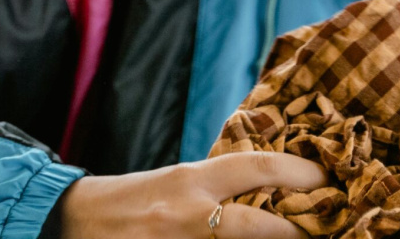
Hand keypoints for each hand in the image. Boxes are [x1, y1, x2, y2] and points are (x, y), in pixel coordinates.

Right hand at [60, 152, 327, 238]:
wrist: (74, 221)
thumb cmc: (133, 198)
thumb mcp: (179, 179)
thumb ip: (220, 184)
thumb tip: (273, 188)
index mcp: (193, 180)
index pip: (258, 167)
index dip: (299, 173)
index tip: (325, 180)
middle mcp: (188, 213)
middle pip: (258, 226)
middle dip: (295, 232)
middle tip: (322, 229)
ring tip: (295, 237)